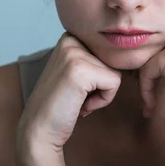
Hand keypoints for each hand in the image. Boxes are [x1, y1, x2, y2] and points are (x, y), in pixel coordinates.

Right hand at [16, 32, 121, 165]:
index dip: (99, 76)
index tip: (77, 87)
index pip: (107, 52)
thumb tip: (125, 55)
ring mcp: (73, 54)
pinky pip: (114, 84)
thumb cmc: (61, 104)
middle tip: (77, 95)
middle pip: (112, 61)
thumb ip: (93, 58)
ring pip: (115, 72)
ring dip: (101, 93)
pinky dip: (102, 100)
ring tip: (77, 99)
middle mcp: (70, 39)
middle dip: (101, 84)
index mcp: (69, 36)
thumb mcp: (75, 70)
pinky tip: (80, 105)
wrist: (39, 129)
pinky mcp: (80, 70)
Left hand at [139, 20, 164, 145]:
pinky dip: (144, 90)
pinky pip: (145, 70)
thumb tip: (148, 45)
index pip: (164, 40)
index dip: (157, 63)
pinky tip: (151, 107)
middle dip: (149, 72)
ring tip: (150, 104)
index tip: (157, 84)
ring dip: (145, 83)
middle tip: (150, 96)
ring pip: (147, 58)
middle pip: (154, 48)